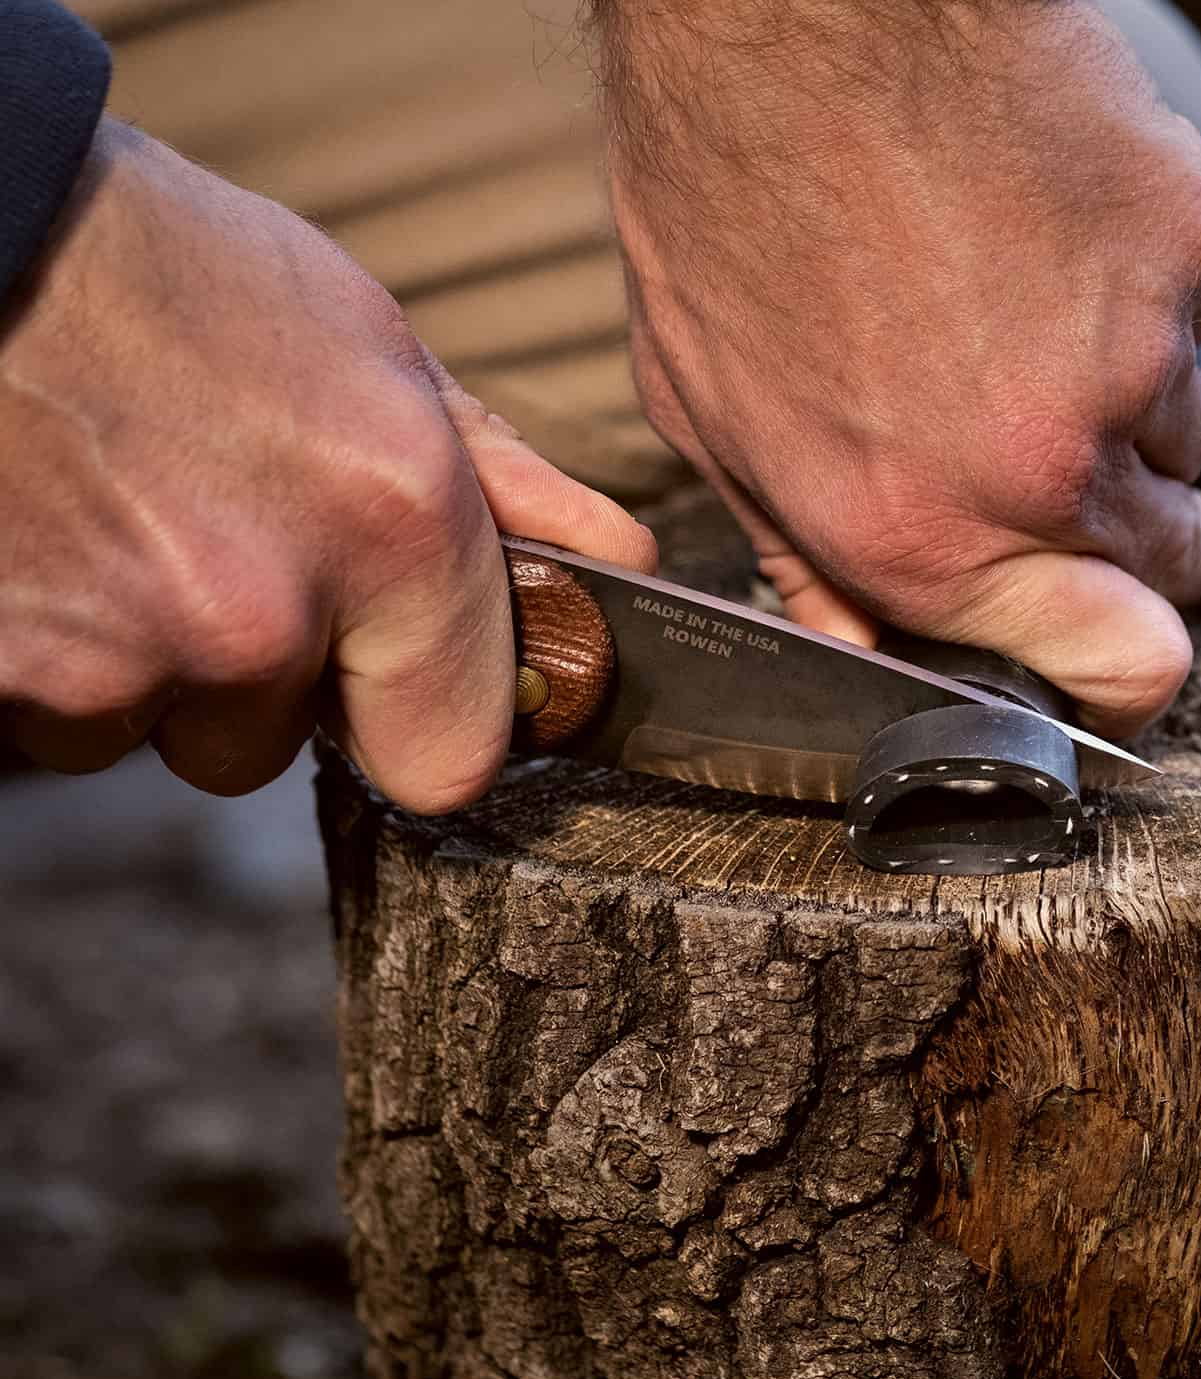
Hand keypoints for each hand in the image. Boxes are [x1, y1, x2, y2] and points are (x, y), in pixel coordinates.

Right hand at [0, 120, 654, 810]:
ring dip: (138, 663)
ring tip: (111, 522)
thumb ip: (497, 477)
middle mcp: (263, 613)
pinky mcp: (2, 668)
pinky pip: (47, 715)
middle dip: (243, 678)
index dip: (416, 732)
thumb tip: (615, 559)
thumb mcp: (366, 341)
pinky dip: (43, 650)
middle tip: (200, 546)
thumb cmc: (167, 271)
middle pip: (265, 744)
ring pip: (149, 728)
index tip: (393, 694)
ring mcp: (117, 655)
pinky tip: (46, 538)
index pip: (449, 761)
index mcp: (391, 526)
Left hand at [600, 0, 1200, 735]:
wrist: (797, 13)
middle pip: (1186, 562)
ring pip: (1193, 427)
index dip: (1134, 660)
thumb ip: (809, 555)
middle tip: (1079, 462)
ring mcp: (1135, 350)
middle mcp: (1045, 467)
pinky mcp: (1188, 236)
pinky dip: (1144, 283)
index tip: (1128, 631)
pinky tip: (1046, 230)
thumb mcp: (714, 417)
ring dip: (1134, 399)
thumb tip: (865, 639)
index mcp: (927, 537)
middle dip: (1146, 532)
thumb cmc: (728, 196)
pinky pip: (1198, 303)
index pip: (1125, 665)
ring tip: (1027, 312)